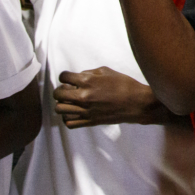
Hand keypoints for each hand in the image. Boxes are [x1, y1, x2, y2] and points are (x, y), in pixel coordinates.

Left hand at [53, 67, 179, 127]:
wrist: (136, 103)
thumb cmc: (124, 85)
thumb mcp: (107, 71)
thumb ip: (89, 73)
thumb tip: (78, 77)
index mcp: (87, 81)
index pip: (63, 77)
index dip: (65, 76)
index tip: (68, 78)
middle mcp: (83, 96)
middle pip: (58, 94)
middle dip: (60, 90)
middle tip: (67, 89)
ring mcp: (85, 110)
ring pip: (60, 109)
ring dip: (62, 103)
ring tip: (70, 101)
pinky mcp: (89, 121)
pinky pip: (69, 122)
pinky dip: (67, 117)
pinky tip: (74, 112)